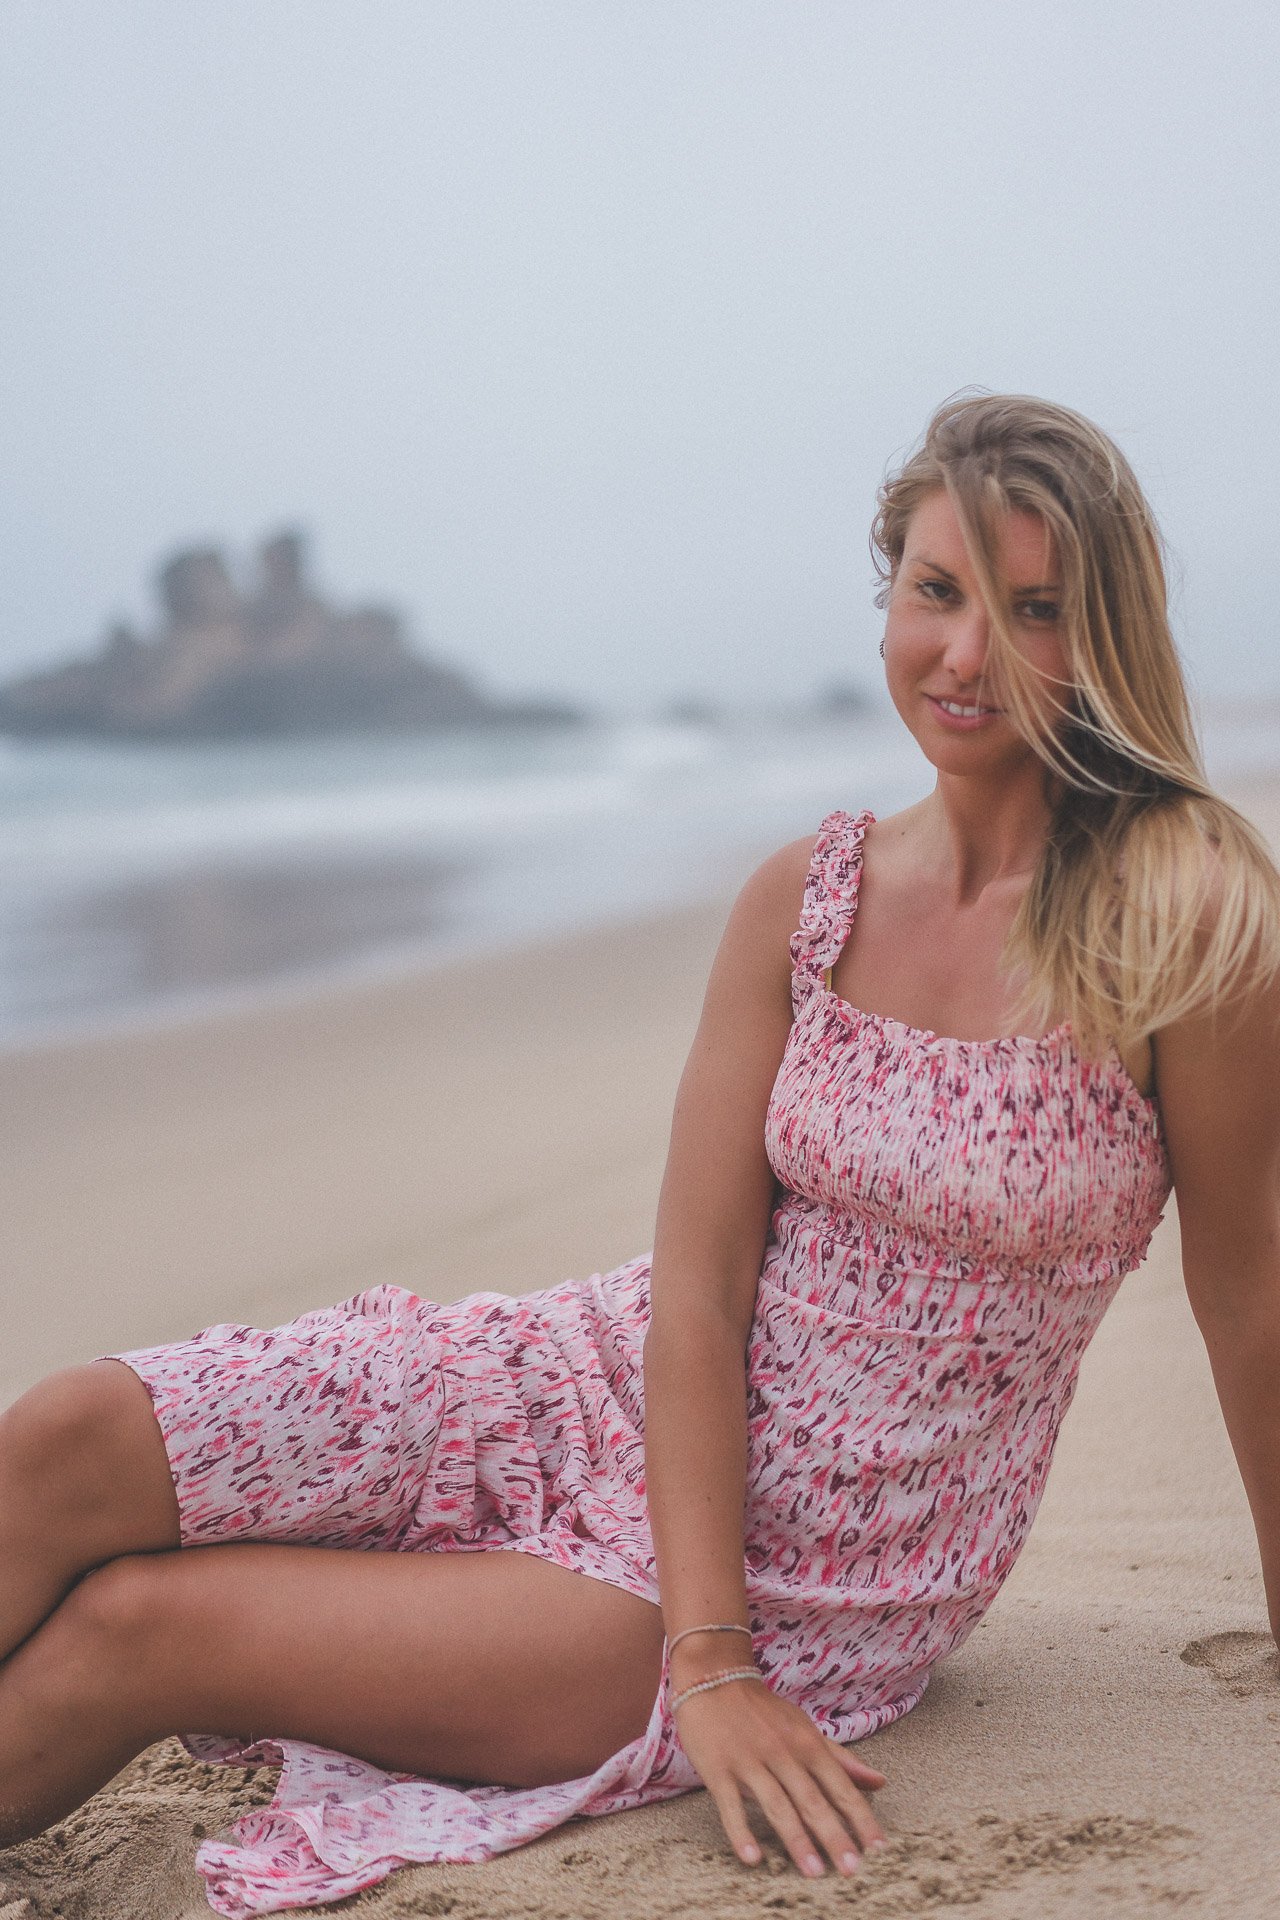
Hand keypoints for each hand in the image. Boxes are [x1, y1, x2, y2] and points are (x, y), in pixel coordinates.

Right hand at [672, 1673, 886, 1877]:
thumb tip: (881, 1782)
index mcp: (807, 1744)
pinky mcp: (718, 1769)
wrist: (713, 1679)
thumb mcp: (805, 1728)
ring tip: (814, 1872)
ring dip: (796, 1840)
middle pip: (812, 1800)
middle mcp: (783, 1753)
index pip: (841, 1787)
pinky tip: (753, 1859)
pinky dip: (742, 1832)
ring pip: (777, 1805)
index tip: (880, 1851)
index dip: (861, 1819)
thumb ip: (841, 1759)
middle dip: (834, 1836)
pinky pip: (731, 1805)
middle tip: (853, 1870)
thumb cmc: (764, 1711)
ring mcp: (750, 1762)